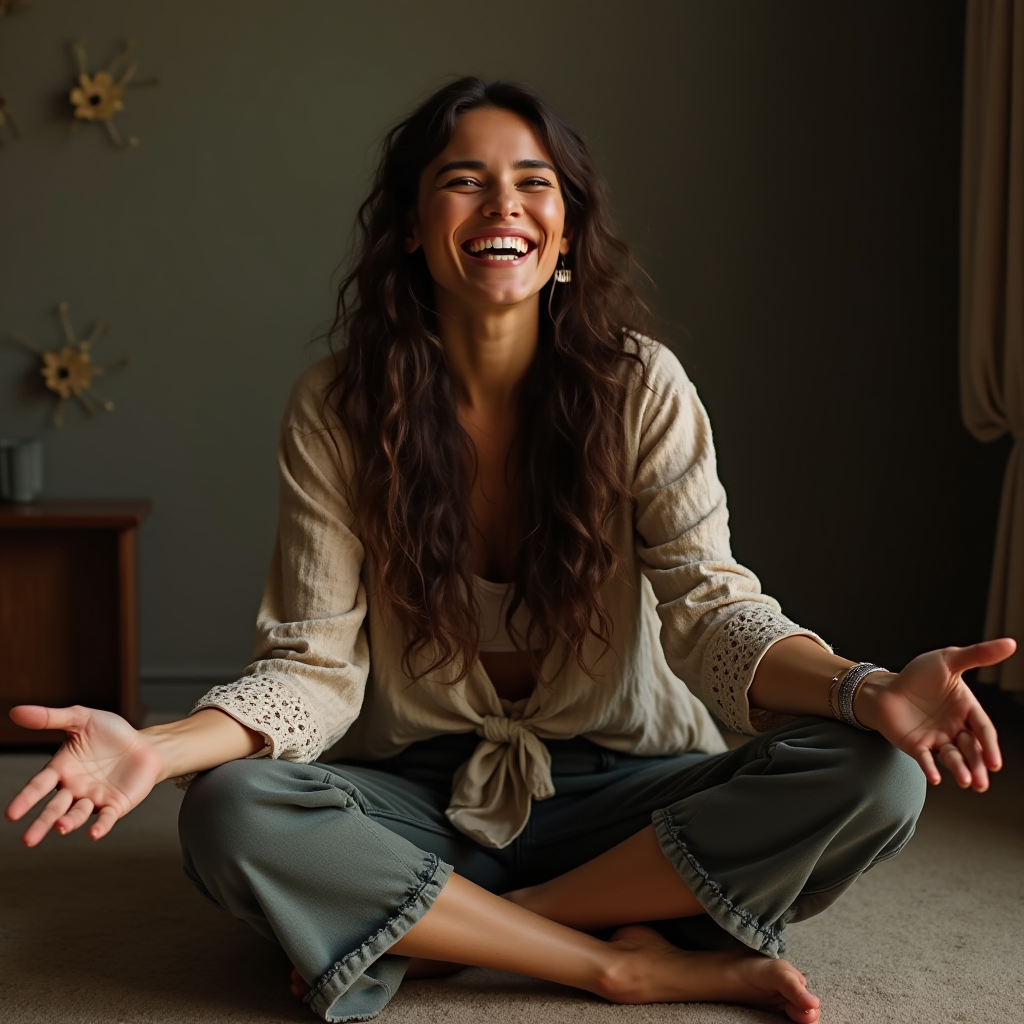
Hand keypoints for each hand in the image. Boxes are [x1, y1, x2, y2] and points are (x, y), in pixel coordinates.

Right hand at [5, 705, 163, 845]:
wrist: (145, 745)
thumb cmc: (111, 733)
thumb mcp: (82, 719)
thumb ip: (51, 718)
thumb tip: (16, 711)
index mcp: (61, 770)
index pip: (39, 786)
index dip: (26, 799)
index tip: (12, 814)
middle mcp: (74, 789)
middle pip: (54, 808)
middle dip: (41, 823)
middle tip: (28, 840)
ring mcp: (94, 799)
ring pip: (77, 814)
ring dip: (69, 822)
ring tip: (60, 827)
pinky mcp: (115, 805)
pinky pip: (106, 818)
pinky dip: (100, 827)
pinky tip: (94, 834)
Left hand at [856, 638, 1015, 790]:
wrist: (886, 686)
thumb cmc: (919, 674)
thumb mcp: (949, 661)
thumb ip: (978, 655)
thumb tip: (1011, 643)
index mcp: (967, 710)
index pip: (983, 730)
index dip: (989, 746)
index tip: (994, 763)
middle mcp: (956, 728)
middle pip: (971, 750)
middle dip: (977, 766)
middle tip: (982, 782)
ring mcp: (937, 739)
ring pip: (952, 758)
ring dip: (960, 770)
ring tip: (966, 782)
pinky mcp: (917, 746)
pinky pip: (926, 760)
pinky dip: (931, 768)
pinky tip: (936, 778)